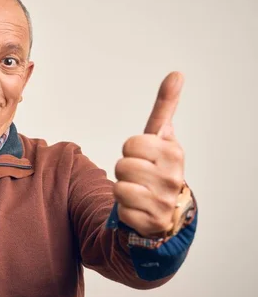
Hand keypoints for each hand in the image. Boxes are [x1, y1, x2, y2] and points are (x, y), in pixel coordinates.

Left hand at [113, 72, 185, 237]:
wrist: (164, 209)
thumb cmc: (157, 169)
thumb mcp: (160, 139)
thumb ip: (164, 108)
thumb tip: (176, 74)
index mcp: (174, 153)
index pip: (132, 143)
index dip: (131, 150)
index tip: (143, 156)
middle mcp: (173, 178)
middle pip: (123, 165)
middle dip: (124, 170)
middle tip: (138, 176)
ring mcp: (164, 202)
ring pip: (119, 188)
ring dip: (122, 190)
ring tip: (137, 192)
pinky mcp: (152, 222)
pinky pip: (121, 210)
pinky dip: (124, 210)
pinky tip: (138, 209)